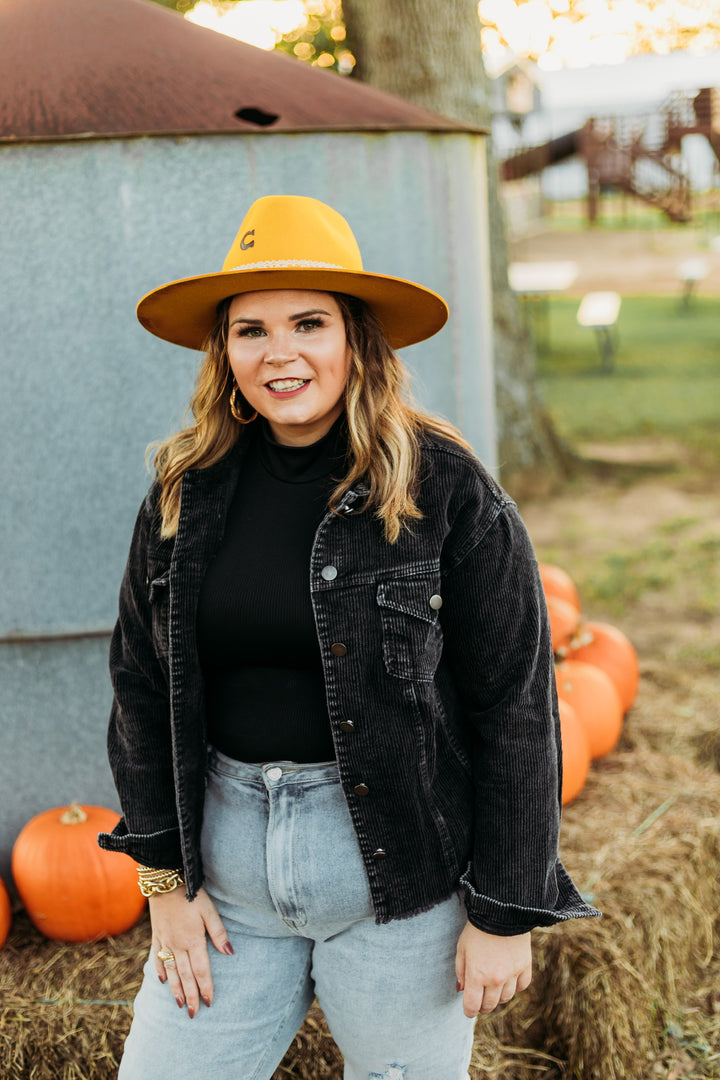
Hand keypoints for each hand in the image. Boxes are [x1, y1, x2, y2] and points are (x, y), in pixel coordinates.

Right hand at [150, 886, 232, 1016]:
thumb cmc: (191, 895)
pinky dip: (160, 971)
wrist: (165, 882)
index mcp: (193, 941)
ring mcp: (165, 942)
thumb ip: (219, 934)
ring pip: (171, 971)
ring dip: (176, 989)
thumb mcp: (209, 912)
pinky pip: (157, 958)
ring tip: (179, 1004)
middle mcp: (177, 946)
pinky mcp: (156, 936)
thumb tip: (230, 954)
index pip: (201, 971)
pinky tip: (163, 981)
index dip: (206, 987)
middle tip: (194, 1014)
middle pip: (185, 976)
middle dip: (191, 996)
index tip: (209, 1002)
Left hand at [455, 922, 531, 1016]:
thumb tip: (462, 990)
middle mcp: (495, 980)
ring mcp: (512, 974)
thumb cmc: (476, 929)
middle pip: (489, 1005)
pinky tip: (508, 978)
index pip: (472, 1006)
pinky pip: (521, 987)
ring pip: (505, 998)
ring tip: (493, 985)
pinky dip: (515, 986)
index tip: (468, 1008)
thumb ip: (460, 971)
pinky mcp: (525, 967)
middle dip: (482, 1004)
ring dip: (498, 996)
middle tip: (479, 997)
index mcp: (476, 976)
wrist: (501, 911)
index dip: (468, 1010)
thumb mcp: (461, 948)